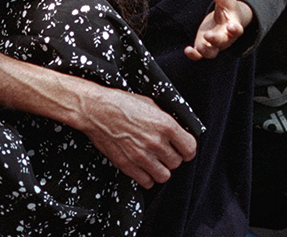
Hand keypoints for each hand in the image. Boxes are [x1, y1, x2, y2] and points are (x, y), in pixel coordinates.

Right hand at [76, 86, 196, 188]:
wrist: (96, 110)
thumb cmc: (121, 103)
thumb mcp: (150, 103)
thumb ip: (166, 119)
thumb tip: (176, 130)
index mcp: (165, 125)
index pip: (190, 148)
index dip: (187, 149)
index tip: (183, 149)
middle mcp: (156, 142)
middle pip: (177, 163)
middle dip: (172, 158)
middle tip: (164, 152)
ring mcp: (142, 156)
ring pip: (164, 176)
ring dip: (161, 169)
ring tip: (154, 161)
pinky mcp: (128, 165)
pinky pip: (147, 182)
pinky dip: (147, 177)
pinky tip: (143, 167)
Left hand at [185, 0, 252, 59]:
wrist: (225, 21)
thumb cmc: (228, 10)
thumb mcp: (226, 1)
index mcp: (234, 26)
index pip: (237, 30)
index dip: (235, 29)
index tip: (232, 27)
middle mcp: (225, 38)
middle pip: (222, 42)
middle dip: (216, 40)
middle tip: (208, 36)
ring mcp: (214, 44)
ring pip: (212, 52)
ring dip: (205, 51)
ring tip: (198, 47)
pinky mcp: (204, 46)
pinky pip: (199, 55)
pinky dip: (194, 55)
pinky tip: (187, 50)